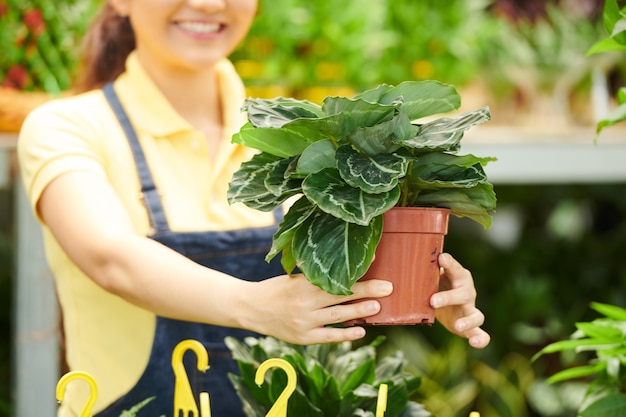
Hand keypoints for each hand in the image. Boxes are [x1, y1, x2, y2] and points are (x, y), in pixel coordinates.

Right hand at [245, 274, 392, 344]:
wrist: (250, 308)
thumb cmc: (276, 289)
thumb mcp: (294, 278)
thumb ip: (316, 277)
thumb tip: (345, 270)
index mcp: (303, 284)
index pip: (336, 277)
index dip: (357, 272)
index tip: (375, 261)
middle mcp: (305, 302)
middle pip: (341, 296)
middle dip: (366, 291)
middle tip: (388, 288)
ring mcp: (304, 322)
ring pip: (338, 316)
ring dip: (359, 311)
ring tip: (378, 307)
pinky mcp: (303, 337)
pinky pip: (328, 337)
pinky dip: (345, 334)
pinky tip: (360, 331)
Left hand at [430, 253, 489, 348]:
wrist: (445, 302)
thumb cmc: (436, 284)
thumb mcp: (429, 277)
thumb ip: (421, 271)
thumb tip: (394, 264)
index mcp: (458, 276)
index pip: (455, 268)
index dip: (450, 263)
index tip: (441, 258)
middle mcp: (467, 292)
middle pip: (463, 293)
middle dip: (448, 297)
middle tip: (432, 301)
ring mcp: (471, 309)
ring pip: (476, 315)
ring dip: (468, 321)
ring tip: (457, 325)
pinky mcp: (471, 325)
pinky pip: (480, 333)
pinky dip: (481, 339)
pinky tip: (475, 344)